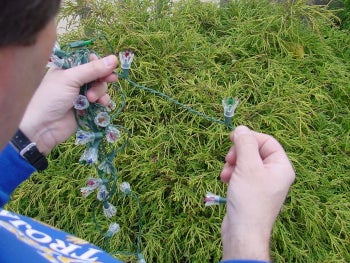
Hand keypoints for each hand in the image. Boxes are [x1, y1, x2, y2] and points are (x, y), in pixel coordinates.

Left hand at [19, 54, 117, 154]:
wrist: (44, 127)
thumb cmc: (52, 98)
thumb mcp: (71, 79)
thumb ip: (93, 69)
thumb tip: (115, 58)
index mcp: (68, 69)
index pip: (89, 61)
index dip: (100, 64)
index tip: (109, 67)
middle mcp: (75, 81)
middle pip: (98, 75)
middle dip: (101, 79)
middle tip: (110, 80)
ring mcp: (82, 95)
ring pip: (100, 88)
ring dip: (100, 92)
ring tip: (92, 99)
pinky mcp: (87, 108)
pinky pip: (101, 101)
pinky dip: (103, 102)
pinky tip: (101, 105)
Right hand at [220, 125, 294, 260]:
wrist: (243, 232)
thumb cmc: (249, 199)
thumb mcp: (247, 166)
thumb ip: (245, 144)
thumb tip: (241, 128)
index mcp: (281, 167)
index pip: (267, 141)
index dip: (250, 137)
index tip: (232, 138)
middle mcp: (274, 174)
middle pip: (255, 151)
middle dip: (239, 153)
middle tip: (229, 159)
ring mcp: (262, 183)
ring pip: (245, 162)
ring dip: (232, 164)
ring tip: (226, 174)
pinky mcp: (251, 191)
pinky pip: (241, 174)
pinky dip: (232, 174)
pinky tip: (225, 180)